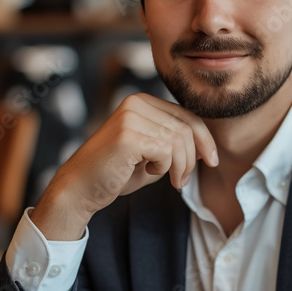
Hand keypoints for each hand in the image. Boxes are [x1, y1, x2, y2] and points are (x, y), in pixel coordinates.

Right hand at [32, 93, 218, 239]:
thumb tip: (206, 147)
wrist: (80, 188)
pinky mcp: (128, 135)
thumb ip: (174, 145)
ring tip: (172, 181)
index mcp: (141, 101)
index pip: (186, 115)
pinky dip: (165, 167)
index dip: (204, 138)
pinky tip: (149, 172)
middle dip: (192, 158)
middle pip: (186, 127)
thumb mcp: (152, 154)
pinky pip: (166, 151)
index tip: (211, 160)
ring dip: (181, 166)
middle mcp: (135, 102)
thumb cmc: (115, 173)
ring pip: (179, 140)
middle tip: (182, 180)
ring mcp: (130, 116)